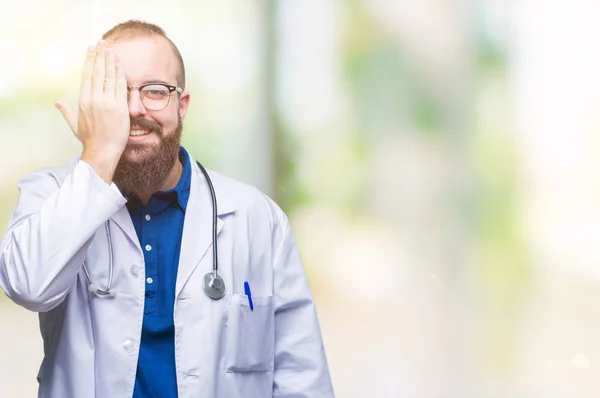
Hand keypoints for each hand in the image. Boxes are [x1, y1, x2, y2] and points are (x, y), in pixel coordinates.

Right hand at [56, 41, 129, 181]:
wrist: (102, 151)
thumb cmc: (89, 140)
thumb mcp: (75, 124)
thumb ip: (66, 111)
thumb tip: (57, 103)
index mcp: (83, 101)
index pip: (87, 75)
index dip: (90, 60)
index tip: (91, 49)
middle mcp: (94, 99)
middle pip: (97, 72)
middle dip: (100, 55)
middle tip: (102, 42)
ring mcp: (107, 103)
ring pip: (109, 77)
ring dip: (110, 61)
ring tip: (111, 49)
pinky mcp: (120, 108)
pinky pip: (121, 87)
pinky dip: (120, 75)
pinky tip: (120, 65)